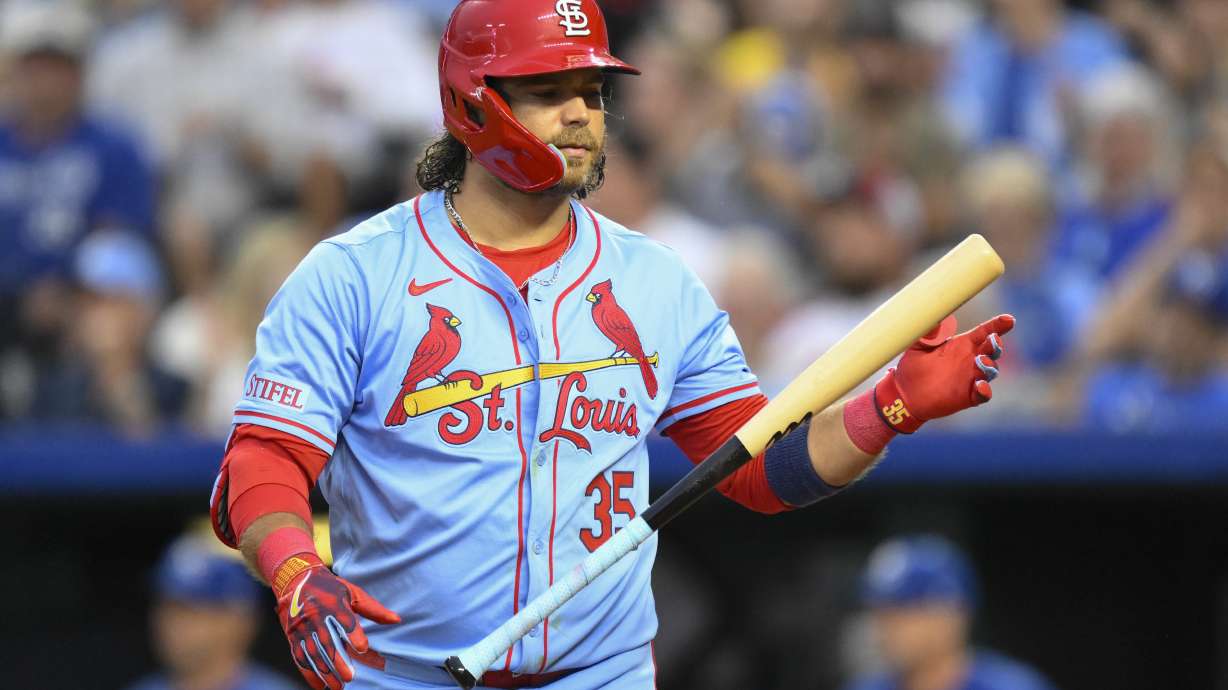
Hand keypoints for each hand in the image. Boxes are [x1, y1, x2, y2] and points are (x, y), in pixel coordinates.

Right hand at [273, 554, 400, 689]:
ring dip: (324, 672)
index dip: (353, 634)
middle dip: (337, 660)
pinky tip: (320, 685)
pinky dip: (309, 673)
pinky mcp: (293, 636)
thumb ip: (373, 609)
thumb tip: (396, 620)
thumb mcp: (352, 592)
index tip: (362, 648)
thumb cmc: (329, 588)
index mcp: (333, 602)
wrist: (295, 581)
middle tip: (350, 676)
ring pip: (312, 653)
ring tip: (338, 685)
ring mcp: (302, 627)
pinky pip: (299, 657)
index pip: (344, 619)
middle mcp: (316, 615)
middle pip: (326, 640)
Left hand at [873, 314, 1014, 432]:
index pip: (983, 332)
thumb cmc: (912, 367)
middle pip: (992, 350)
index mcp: (960, 345)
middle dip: (996, 345)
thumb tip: (935, 318)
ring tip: (981, 362)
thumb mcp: (917, 346)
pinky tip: (980, 386)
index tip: (1008, 320)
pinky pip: (983, 394)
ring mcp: (971, 378)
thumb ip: (928, 333)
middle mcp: (970, 360)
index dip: (997, 325)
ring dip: (990, 366)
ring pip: (991, 371)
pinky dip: (985, 390)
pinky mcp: (968, 396)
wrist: (904, 394)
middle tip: (993, 341)